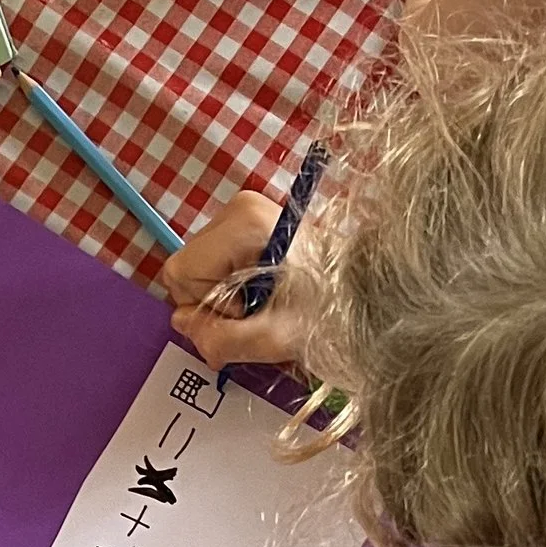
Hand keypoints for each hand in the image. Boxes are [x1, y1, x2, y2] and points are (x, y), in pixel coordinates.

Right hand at [163, 186, 312, 369]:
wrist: (364, 293)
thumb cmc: (326, 313)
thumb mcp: (271, 338)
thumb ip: (217, 336)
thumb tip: (181, 323)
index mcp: (242, 224)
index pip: (181, 273)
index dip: (207, 306)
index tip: (247, 315)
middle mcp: (237, 208)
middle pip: (188, 268)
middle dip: (214, 301)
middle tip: (257, 314)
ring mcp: (243, 211)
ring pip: (200, 266)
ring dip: (224, 295)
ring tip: (266, 303)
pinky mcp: (251, 221)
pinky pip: (217, 260)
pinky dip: (233, 284)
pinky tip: (265, 291)